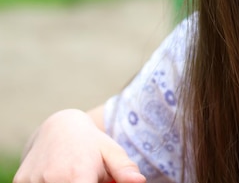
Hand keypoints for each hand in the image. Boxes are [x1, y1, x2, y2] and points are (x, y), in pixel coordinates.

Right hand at [13, 109, 145, 182]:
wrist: (58, 128)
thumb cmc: (91, 144)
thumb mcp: (111, 152)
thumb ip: (124, 169)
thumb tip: (140, 182)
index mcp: (78, 173)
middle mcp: (52, 178)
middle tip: (86, 176)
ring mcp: (32, 181)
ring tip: (73, 176)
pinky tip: (54, 175)